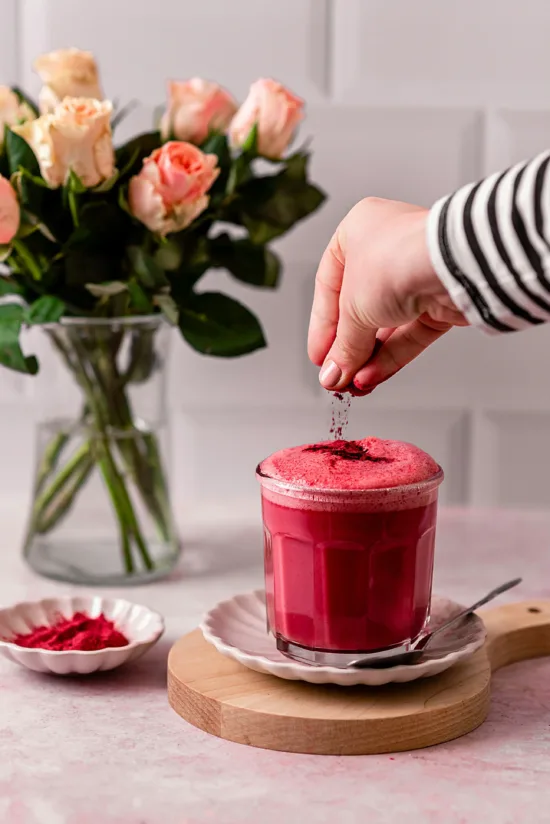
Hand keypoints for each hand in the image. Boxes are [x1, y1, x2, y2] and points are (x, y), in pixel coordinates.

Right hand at [308, 197, 468, 392]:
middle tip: (335, 376)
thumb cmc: (398, 260)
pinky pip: (410, 334)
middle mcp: (388, 250)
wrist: (454, 266)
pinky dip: (391, 356)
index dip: (322, 327)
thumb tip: (334, 372)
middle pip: (359, 309)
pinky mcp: (440, 301)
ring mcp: (416, 275)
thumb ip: (342, 345)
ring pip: (386, 325)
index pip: (329, 286)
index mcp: (357, 232)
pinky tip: (372, 376)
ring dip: (368, 357)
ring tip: (352, 383)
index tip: (319, 357)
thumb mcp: (353, 309)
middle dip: (347, 348)